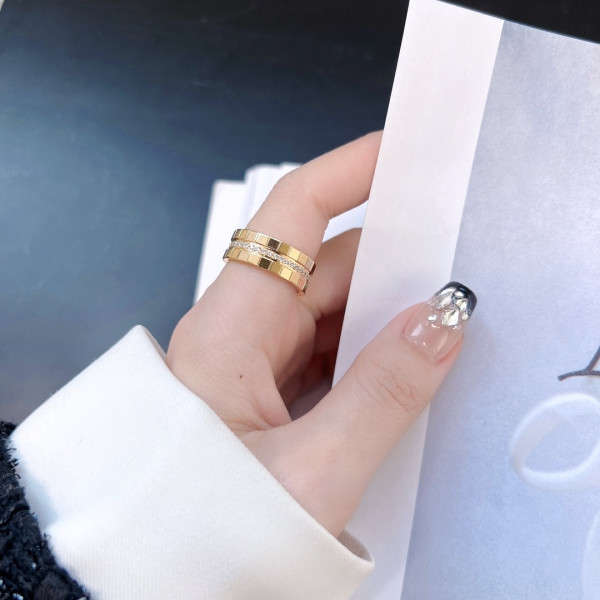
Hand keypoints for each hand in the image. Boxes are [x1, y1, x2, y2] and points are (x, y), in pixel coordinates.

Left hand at [166, 132, 474, 536]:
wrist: (166, 585)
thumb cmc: (207, 535)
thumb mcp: (314, 468)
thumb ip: (385, 392)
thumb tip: (440, 320)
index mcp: (228, 333)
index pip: (289, 220)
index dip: (347, 172)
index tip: (402, 149)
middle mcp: (237, 336)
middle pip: (322, 267)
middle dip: (390, 260)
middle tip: (454, 271)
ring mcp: (253, 365)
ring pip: (329, 312)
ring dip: (383, 315)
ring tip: (438, 329)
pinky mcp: (268, 393)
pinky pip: (325, 351)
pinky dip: (367, 353)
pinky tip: (403, 370)